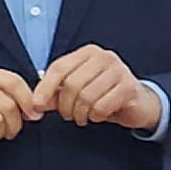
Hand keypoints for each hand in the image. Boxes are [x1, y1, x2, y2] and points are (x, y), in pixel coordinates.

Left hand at [33, 45, 157, 130]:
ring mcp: (118, 70)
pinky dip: (96, 116)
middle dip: (65, 106)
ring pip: (86, 97)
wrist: (137, 103)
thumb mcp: (76, 91)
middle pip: (71, 84)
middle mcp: (104, 57)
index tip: (36, 105)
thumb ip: (55, 94)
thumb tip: (34, 103)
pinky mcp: (129, 87)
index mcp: (87, 53)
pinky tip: (98, 115)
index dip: (45, 88)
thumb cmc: (104, 94)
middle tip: (69, 115)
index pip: (59, 67)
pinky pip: (102, 106)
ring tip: (83, 116)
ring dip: (81, 113)